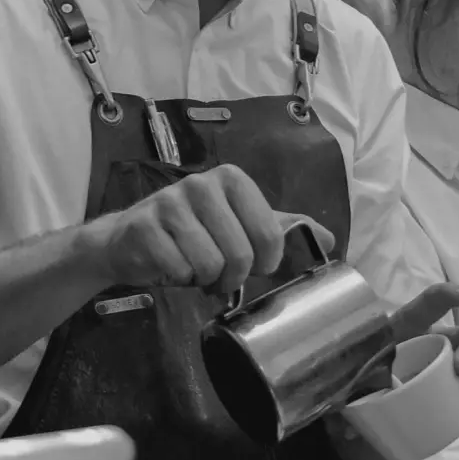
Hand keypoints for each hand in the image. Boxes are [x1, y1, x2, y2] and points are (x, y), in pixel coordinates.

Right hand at [83, 165, 304, 297]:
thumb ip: (281, 228)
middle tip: (220, 274)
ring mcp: (170, 202)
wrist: (129, 239)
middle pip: (240, 253)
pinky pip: (177, 268)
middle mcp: (202, 184)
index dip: (265, 262)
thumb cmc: (192, 233)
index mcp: (232, 179)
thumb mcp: (239, 225)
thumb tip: (329, 239)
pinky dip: (178, 278)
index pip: (270, 233)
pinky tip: (171, 266)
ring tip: (195, 269)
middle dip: (232, 277)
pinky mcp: (145, 225)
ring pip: (209, 264)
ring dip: (204, 279)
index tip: (253, 266)